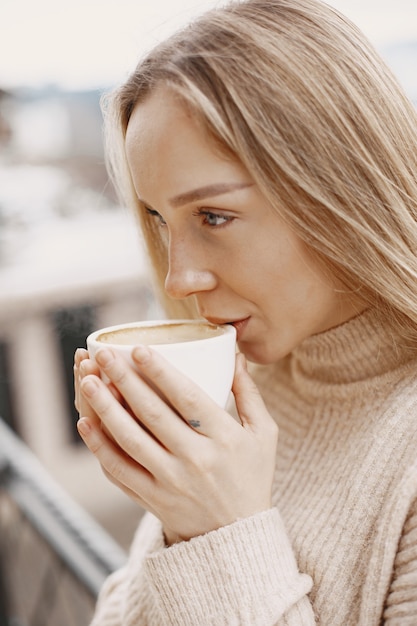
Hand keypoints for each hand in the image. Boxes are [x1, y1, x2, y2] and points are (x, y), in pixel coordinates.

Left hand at [76, 345, 278, 543]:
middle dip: (125, 380)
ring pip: (130, 441)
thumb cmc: (252, 476)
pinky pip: (119, 471)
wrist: (237, 536)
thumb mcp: (263, 434)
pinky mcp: (152, 499)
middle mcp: (196, 460)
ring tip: (88, 381)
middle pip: (153, 414)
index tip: (139, 349)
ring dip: (105, 409)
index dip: (161, 372)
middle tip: (104, 355)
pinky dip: (99, 447)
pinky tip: (85, 422)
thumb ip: (248, 393)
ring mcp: (171, 482)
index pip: (188, 398)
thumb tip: (236, 353)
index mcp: (224, 439)